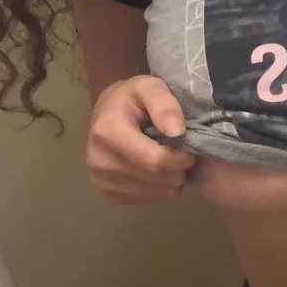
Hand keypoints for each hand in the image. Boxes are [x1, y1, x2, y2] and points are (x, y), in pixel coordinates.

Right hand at [87, 75, 193, 203]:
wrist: (107, 114)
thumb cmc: (133, 99)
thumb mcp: (150, 87)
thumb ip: (165, 104)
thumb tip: (177, 131)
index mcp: (107, 133)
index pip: (156, 161)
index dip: (181, 156)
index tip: (187, 143)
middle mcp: (99, 161)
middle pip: (159, 178)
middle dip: (179, 166)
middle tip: (179, 149)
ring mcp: (102, 181)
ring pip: (159, 193)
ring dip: (172, 177)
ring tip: (165, 156)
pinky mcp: (109, 195)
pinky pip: (151, 200)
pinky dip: (161, 186)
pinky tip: (154, 168)